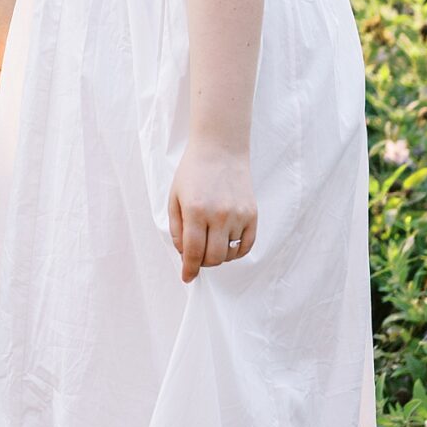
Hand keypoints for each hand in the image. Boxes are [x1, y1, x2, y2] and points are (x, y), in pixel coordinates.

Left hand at [167, 139, 256, 282]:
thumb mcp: (174, 198)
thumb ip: (176, 229)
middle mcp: (219, 215)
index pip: (193, 253)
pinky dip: (236, 252)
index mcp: (195, 211)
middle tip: (197, 255)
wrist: (220, 149)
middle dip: (202, 263)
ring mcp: (238, 215)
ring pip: (229, 254)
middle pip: (213, 258)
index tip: (187, 277)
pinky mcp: (252, 214)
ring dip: (218, 255)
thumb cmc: (193, 172)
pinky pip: (246, 246)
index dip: (189, 270)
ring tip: (211, 242)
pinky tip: (227, 245)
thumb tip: (184, 256)